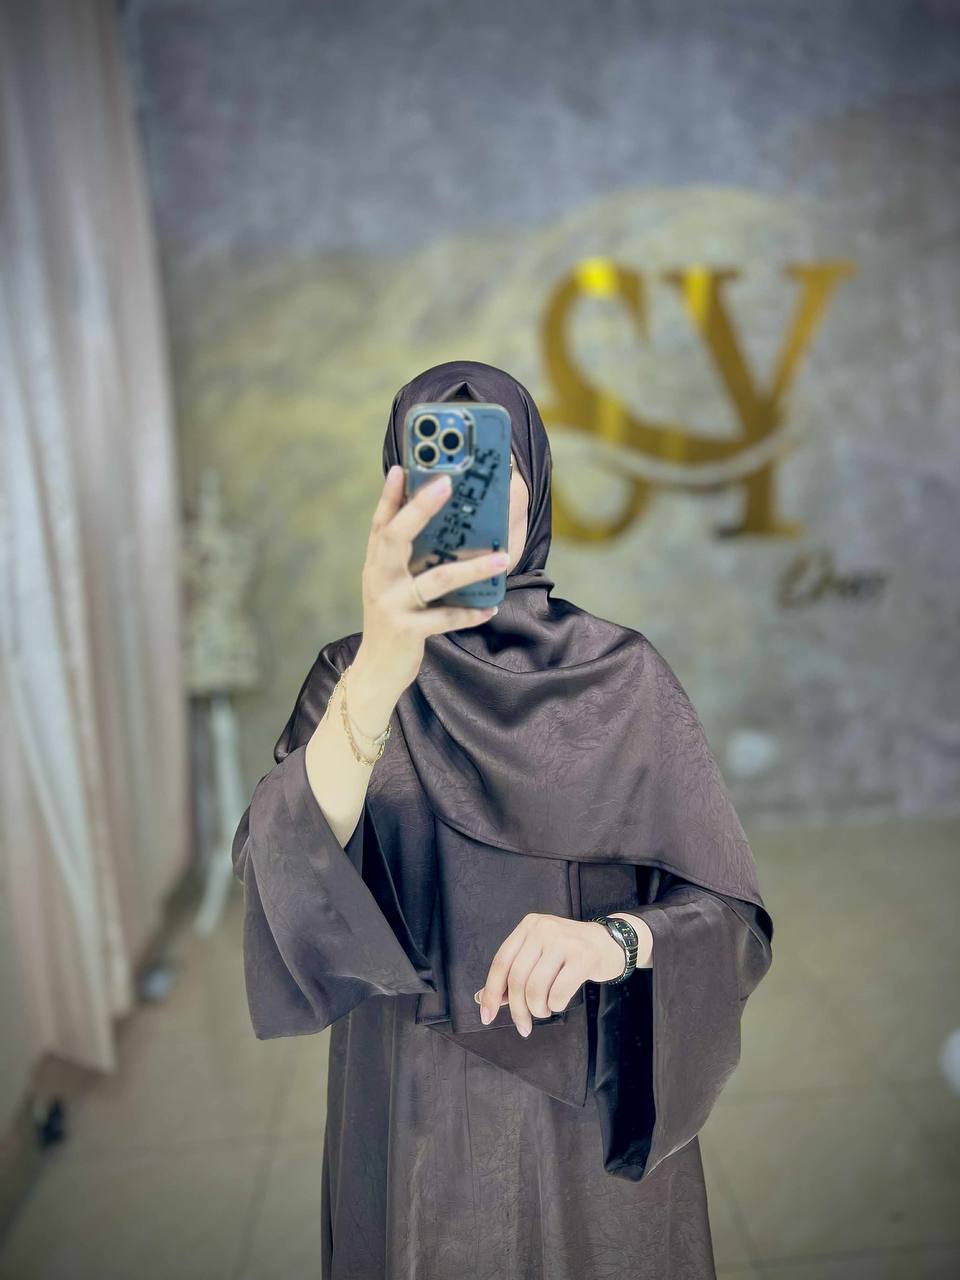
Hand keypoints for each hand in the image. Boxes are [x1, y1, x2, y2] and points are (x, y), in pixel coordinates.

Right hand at [358, 465, 509, 695]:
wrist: (376, 671)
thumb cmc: (393, 621)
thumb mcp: (391, 586)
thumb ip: (406, 559)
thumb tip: (442, 530)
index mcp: (376, 564)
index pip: (381, 522)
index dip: (390, 495)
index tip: (402, 467)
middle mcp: (379, 578)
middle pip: (396, 536)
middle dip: (421, 508)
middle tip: (447, 483)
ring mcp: (391, 604)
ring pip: (435, 579)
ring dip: (472, 568)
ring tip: (502, 557)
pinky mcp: (407, 629)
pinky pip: (445, 617)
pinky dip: (470, 613)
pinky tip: (491, 607)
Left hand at [473, 912, 634, 1036]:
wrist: (611, 943)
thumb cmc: (571, 953)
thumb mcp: (540, 955)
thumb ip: (514, 975)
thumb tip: (483, 1000)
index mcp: (528, 926)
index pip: (501, 962)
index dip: (492, 992)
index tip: (487, 1016)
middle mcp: (543, 929)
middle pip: (517, 978)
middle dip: (517, 1009)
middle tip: (523, 1026)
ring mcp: (564, 941)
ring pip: (536, 988)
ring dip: (538, 1009)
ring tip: (545, 1009)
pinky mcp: (583, 956)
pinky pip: (558, 993)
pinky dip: (555, 1005)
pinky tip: (559, 1002)